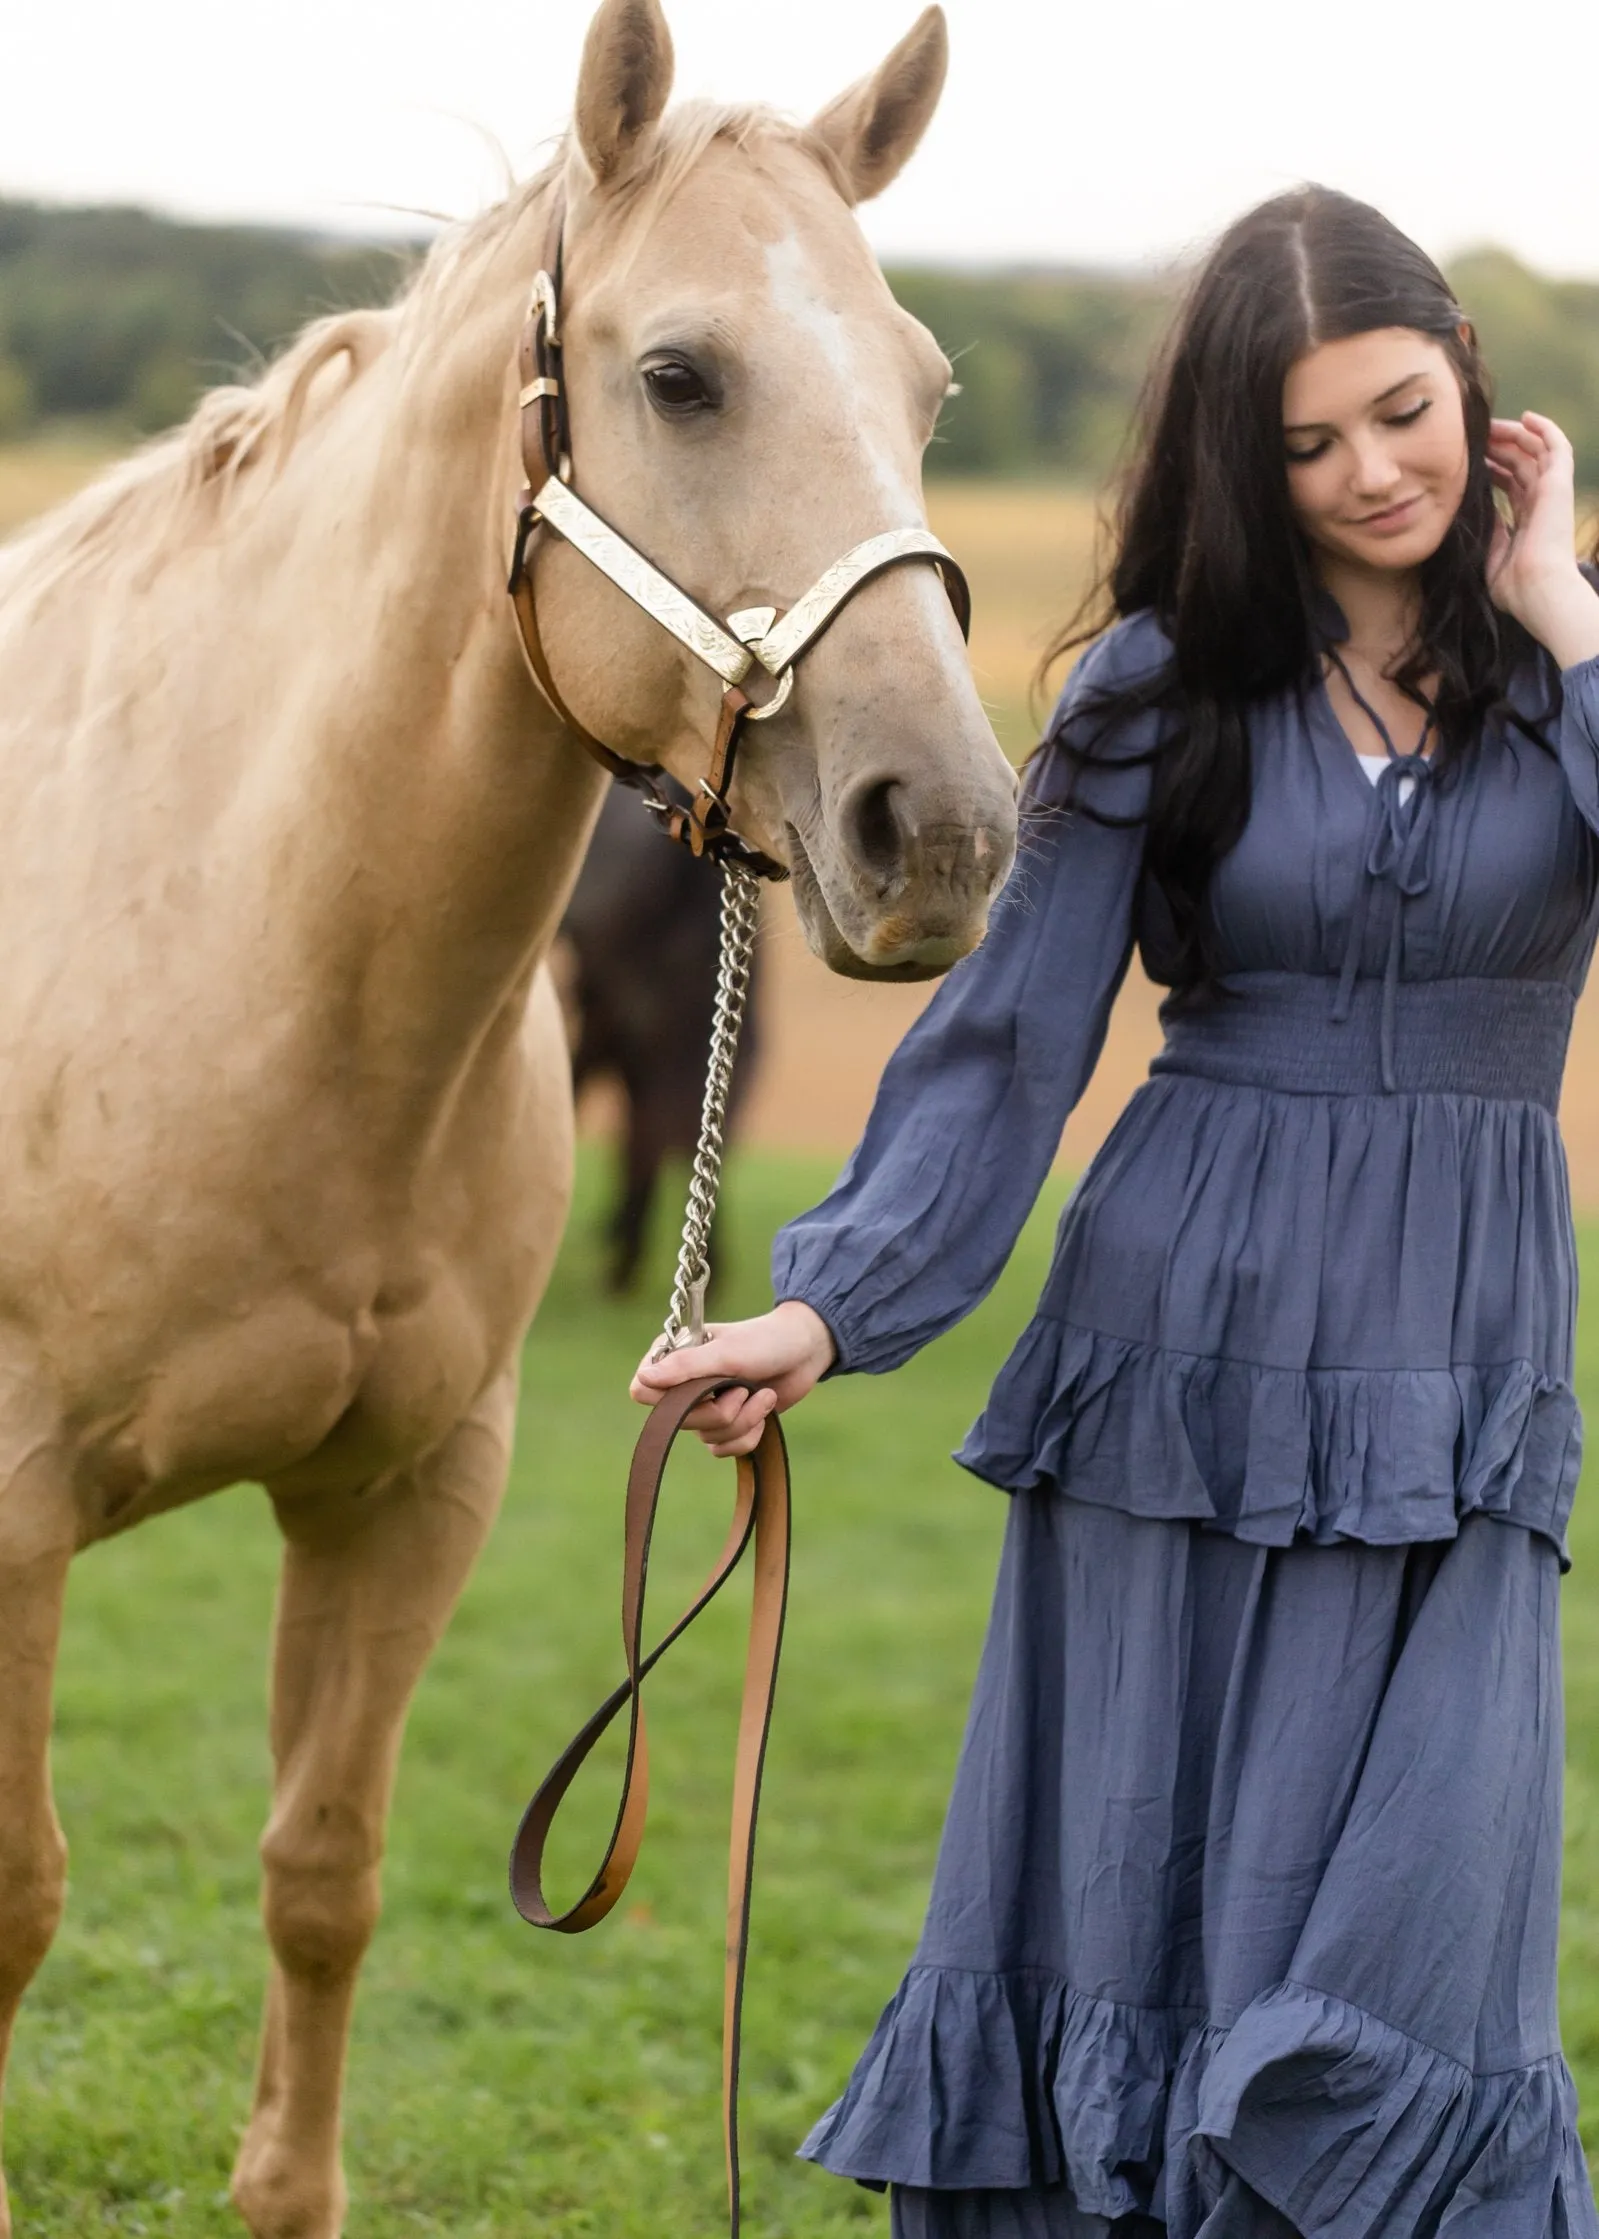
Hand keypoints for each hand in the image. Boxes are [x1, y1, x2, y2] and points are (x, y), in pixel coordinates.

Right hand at [630, 1299, 836, 1457]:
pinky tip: (764, 1411)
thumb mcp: (726, 1352)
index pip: (642, 1390)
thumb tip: (643, 1380)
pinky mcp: (726, 1424)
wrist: (805, 1352)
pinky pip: (723, 1450)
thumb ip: (686, 1367)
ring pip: (706, 1437)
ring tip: (763, 1395)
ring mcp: (704, 1405)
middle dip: (721, 1410)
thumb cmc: (765, 1341)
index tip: (702, 1388)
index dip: (669, 1399)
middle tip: (744, 1388)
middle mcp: (683, 1383)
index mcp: (674, 1356)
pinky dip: (749, 1436)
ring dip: (743, 1420)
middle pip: (679, 1421)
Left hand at [1486, 412, 1598, 668]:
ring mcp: (1552, 492)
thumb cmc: (1515, 588)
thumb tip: (1475, 509)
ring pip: (1535, 451)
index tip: (1470, 461)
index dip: (1493, 469)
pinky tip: (1526, 418)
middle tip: (1474, 437)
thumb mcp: (1492, 558)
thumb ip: (1489, 533)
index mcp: (1528, 522)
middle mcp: (1542, 504)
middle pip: (1521, 464)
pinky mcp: (1559, 484)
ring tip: (1490, 425)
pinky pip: (1556, 447)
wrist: (1537, 591)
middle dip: (1499, 447)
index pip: (1512, 485)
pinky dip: (1545, 429)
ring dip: (1514, 435)